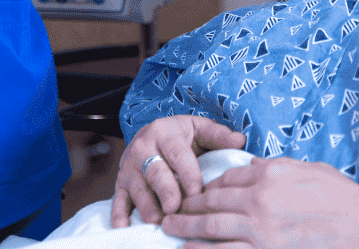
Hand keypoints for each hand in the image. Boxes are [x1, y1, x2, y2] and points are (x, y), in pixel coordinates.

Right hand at [111, 116, 246, 226]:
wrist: (153, 134)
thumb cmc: (182, 136)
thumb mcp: (199, 129)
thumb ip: (218, 135)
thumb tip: (240, 140)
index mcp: (165, 132)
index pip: (178, 154)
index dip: (189, 174)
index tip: (200, 192)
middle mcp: (144, 148)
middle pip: (155, 172)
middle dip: (166, 191)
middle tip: (176, 208)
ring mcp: (130, 167)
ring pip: (137, 188)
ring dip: (147, 207)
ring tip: (159, 222)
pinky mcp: (121, 183)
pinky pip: (118, 200)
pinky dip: (120, 215)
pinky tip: (124, 229)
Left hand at [161, 157, 358, 247]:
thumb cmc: (338, 196)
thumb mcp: (304, 169)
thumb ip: (274, 169)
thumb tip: (253, 168)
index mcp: (269, 174)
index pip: (228, 178)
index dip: (209, 185)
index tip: (198, 191)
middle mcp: (260, 199)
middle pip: (214, 201)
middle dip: (189, 206)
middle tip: (170, 210)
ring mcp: (261, 229)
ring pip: (214, 228)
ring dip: (189, 229)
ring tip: (171, 229)